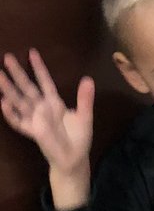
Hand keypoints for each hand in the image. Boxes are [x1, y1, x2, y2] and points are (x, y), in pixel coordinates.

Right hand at [0, 49, 93, 209]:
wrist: (74, 158)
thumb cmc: (79, 137)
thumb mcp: (85, 116)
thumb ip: (85, 99)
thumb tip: (89, 79)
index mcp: (54, 102)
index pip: (45, 81)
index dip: (39, 68)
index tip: (32, 52)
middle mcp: (42, 108)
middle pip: (27, 87)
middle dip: (18, 73)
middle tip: (7, 57)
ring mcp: (35, 119)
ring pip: (19, 100)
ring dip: (8, 89)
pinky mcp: (32, 131)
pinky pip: (18, 121)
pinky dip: (10, 113)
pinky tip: (3, 102)